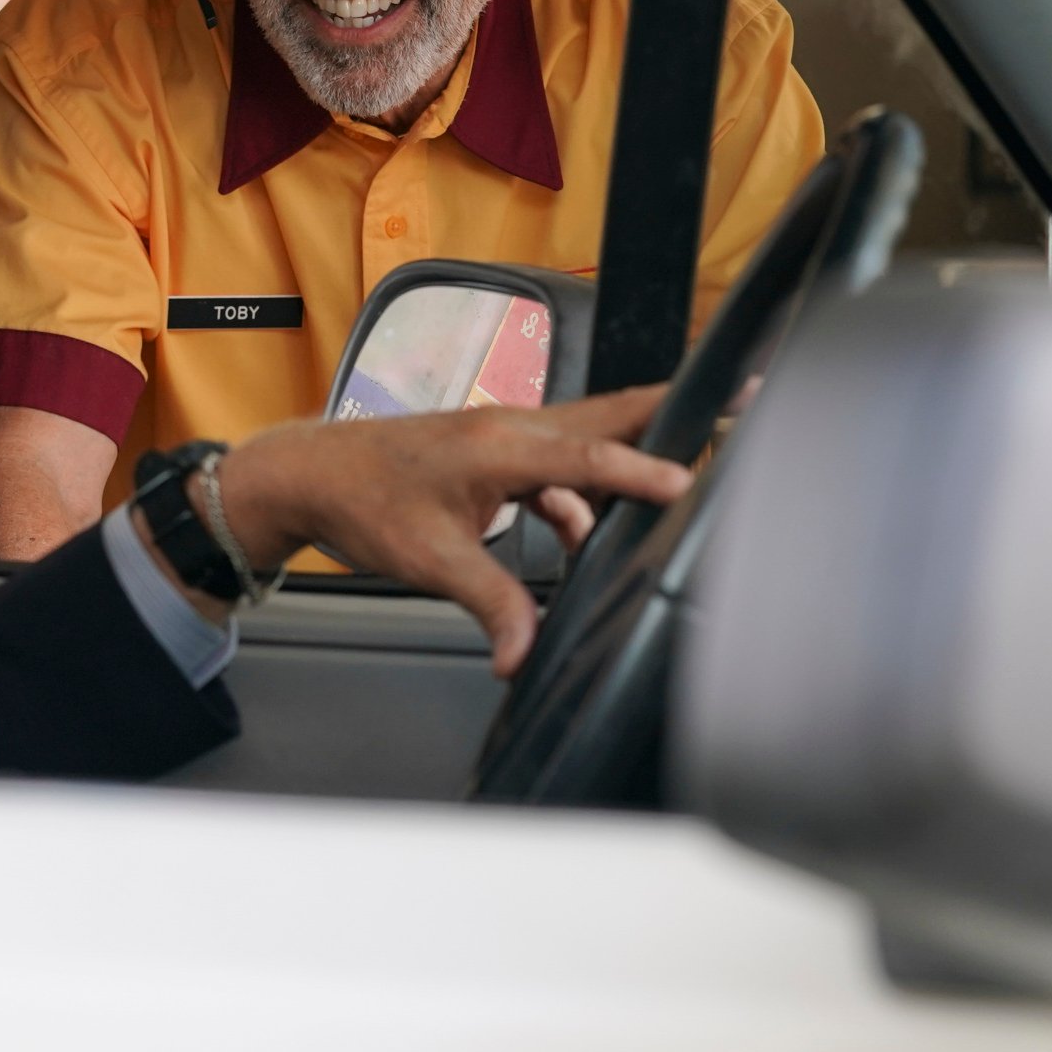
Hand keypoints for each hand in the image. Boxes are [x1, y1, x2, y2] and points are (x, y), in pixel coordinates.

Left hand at [207, 387, 690, 677]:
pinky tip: (584, 532)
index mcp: (502, 442)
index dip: (646, 471)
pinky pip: (559, 467)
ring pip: (588, 442)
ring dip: (630, 463)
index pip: (592, 455)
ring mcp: (504, 436)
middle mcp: (512, 426)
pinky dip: (582, 495)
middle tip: (741, 397)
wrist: (309, 476)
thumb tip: (522, 655)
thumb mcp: (431, 560)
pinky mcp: (494, 455)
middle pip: (611, 418)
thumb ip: (492, 604)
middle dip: (675, 414)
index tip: (692, 483)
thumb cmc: (361, 501)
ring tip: (682, 482)